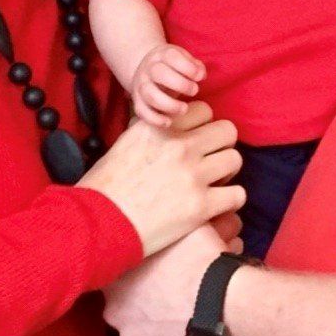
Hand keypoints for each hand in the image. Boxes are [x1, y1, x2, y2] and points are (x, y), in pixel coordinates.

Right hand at [79, 101, 243, 256]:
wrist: (97, 226)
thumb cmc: (104, 190)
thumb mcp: (125, 145)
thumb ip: (152, 133)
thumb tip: (170, 126)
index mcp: (159, 128)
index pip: (204, 110)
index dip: (203, 127)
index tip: (196, 141)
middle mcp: (179, 146)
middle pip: (227, 131)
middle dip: (221, 146)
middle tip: (209, 162)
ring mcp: (192, 175)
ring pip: (235, 160)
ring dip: (227, 173)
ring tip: (213, 185)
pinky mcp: (201, 206)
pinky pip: (238, 195)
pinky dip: (231, 201)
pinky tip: (217, 207)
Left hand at [104, 223, 227, 335]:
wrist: (226, 305)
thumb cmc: (203, 262)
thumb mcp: (187, 229)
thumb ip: (172, 227)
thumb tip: (180, 216)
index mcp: (117, 275)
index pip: (118, 271)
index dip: (138, 270)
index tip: (156, 269)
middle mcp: (114, 309)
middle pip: (123, 303)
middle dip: (142, 299)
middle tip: (169, 292)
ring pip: (135, 331)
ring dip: (151, 325)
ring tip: (179, 316)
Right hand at [131, 42, 206, 126]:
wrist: (147, 70)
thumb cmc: (172, 67)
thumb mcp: (183, 60)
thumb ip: (195, 66)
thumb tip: (201, 75)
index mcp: (162, 55)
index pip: (171, 56)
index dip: (188, 67)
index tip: (200, 77)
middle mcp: (149, 69)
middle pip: (159, 73)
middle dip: (180, 84)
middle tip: (195, 91)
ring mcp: (141, 85)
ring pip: (150, 94)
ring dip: (169, 104)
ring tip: (184, 109)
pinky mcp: (138, 101)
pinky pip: (142, 111)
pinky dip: (155, 119)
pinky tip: (169, 122)